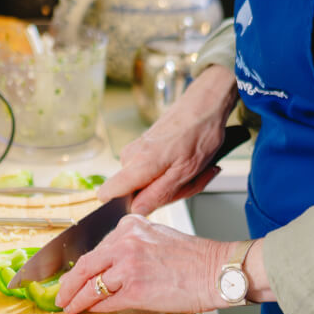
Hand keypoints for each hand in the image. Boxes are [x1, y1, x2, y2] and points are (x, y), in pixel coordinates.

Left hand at [55, 215, 228, 313]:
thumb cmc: (195, 258)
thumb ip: (131, 245)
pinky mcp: (135, 289)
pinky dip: (95, 308)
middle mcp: (125, 242)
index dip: (80, 265)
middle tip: (60, 294)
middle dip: (68, 283)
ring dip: (77, 299)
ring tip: (69, 307)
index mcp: (130, 226)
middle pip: (86, 265)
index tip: (71, 274)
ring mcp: (128, 266)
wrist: (218, 271)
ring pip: (92, 285)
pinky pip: (106, 302)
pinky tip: (90, 311)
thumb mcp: (157, 237)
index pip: (96, 247)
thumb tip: (109, 266)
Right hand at [98, 65, 237, 215]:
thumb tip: (136, 210)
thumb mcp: (185, 172)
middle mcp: (130, 157)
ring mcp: (136, 151)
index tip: (147, 203)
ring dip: (172, 184)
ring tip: (191, 170)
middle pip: (134, 193)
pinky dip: (173, 173)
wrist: (206, 102)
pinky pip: (152, 172)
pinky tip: (187, 164)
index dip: (124, 206)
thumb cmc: (200, 132)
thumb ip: (158, 195)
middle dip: (163, 195)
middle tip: (186, 183)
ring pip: (147, 184)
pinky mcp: (144, 148)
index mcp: (137, 165)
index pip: (107, 193)